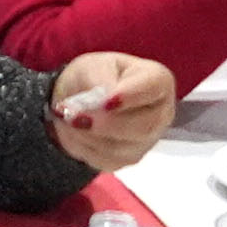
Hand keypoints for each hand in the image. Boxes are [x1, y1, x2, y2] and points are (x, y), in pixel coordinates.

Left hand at [48, 53, 174, 168]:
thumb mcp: (92, 66)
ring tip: (67, 118)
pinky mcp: (129, 159)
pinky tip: (73, 131)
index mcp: (158, 81)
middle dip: (105, 123)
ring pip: (121, 148)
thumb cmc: (94, 75)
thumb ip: (97, 80)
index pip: (152, 88)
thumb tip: (101, 101)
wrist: (81, 96)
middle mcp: (160, 114)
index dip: (129, 96)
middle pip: (142, 126)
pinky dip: (83, 147)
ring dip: (87, 135)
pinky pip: (106, 160)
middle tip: (73, 115)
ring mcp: (147, 141)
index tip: (105, 101)